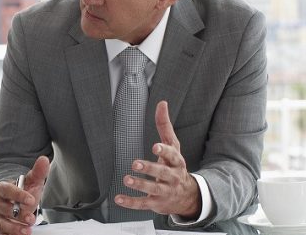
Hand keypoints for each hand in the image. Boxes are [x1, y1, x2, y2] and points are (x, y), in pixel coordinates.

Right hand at [0, 156, 49, 234]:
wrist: (10, 202)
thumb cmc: (20, 191)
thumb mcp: (30, 181)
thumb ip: (38, 172)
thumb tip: (44, 160)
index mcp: (0, 188)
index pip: (8, 190)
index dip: (19, 195)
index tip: (31, 199)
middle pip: (5, 209)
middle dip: (19, 214)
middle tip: (31, 218)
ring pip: (2, 223)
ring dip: (15, 228)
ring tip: (26, 230)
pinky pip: (2, 233)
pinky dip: (11, 234)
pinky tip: (21, 234)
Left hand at [114, 101, 200, 217]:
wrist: (186, 196)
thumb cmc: (175, 166)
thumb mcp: (173, 146)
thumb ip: (165, 126)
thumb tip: (162, 103)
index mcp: (176, 162)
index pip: (172, 155)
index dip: (164, 151)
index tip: (156, 146)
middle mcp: (172, 177)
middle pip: (162, 172)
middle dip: (149, 168)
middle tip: (135, 163)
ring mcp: (164, 191)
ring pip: (153, 188)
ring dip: (140, 184)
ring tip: (127, 179)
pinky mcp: (156, 203)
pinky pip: (143, 203)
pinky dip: (131, 202)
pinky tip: (119, 198)